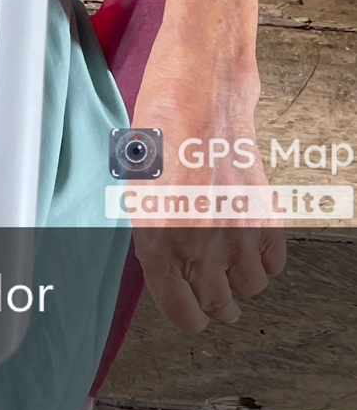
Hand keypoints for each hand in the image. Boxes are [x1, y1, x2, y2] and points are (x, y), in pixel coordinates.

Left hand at [129, 26, 284, 331]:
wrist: (199, 92)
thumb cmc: (158, 130)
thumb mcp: (135, 188)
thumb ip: (152, 235)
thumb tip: (168, 265)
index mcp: (156, 240)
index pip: (180, 310)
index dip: (186, 317)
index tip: (190, 315)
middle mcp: (198, 244)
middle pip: (219, 307)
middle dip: (215, 306)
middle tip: (215, 298)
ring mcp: (236, 231)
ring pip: (250, 289)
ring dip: (240, 281)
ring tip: (230, 263)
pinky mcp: (264, 214)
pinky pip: (274, 263)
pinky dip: (265, 260)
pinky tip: (251, 245)